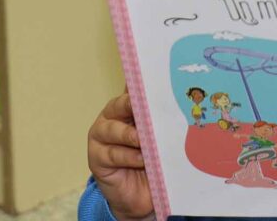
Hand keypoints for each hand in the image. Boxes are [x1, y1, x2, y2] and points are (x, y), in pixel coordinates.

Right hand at [87, 92, 153, 220]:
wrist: (142, 195)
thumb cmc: (155, 160)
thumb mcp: (162, 139)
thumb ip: (164, 122)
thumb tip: (179, 104)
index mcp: (131, 106)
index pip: (136, 89)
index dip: (143, 85)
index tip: (154, 82)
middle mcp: (114, 116)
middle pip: (121, 104)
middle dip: (133, 105)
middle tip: (146, 108)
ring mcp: (102, 135)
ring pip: (112, 129)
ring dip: (130, 135)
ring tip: (143, 141)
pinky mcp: (96, 157)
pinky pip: (111, 154)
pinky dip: (128, 156)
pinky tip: (141, 159)